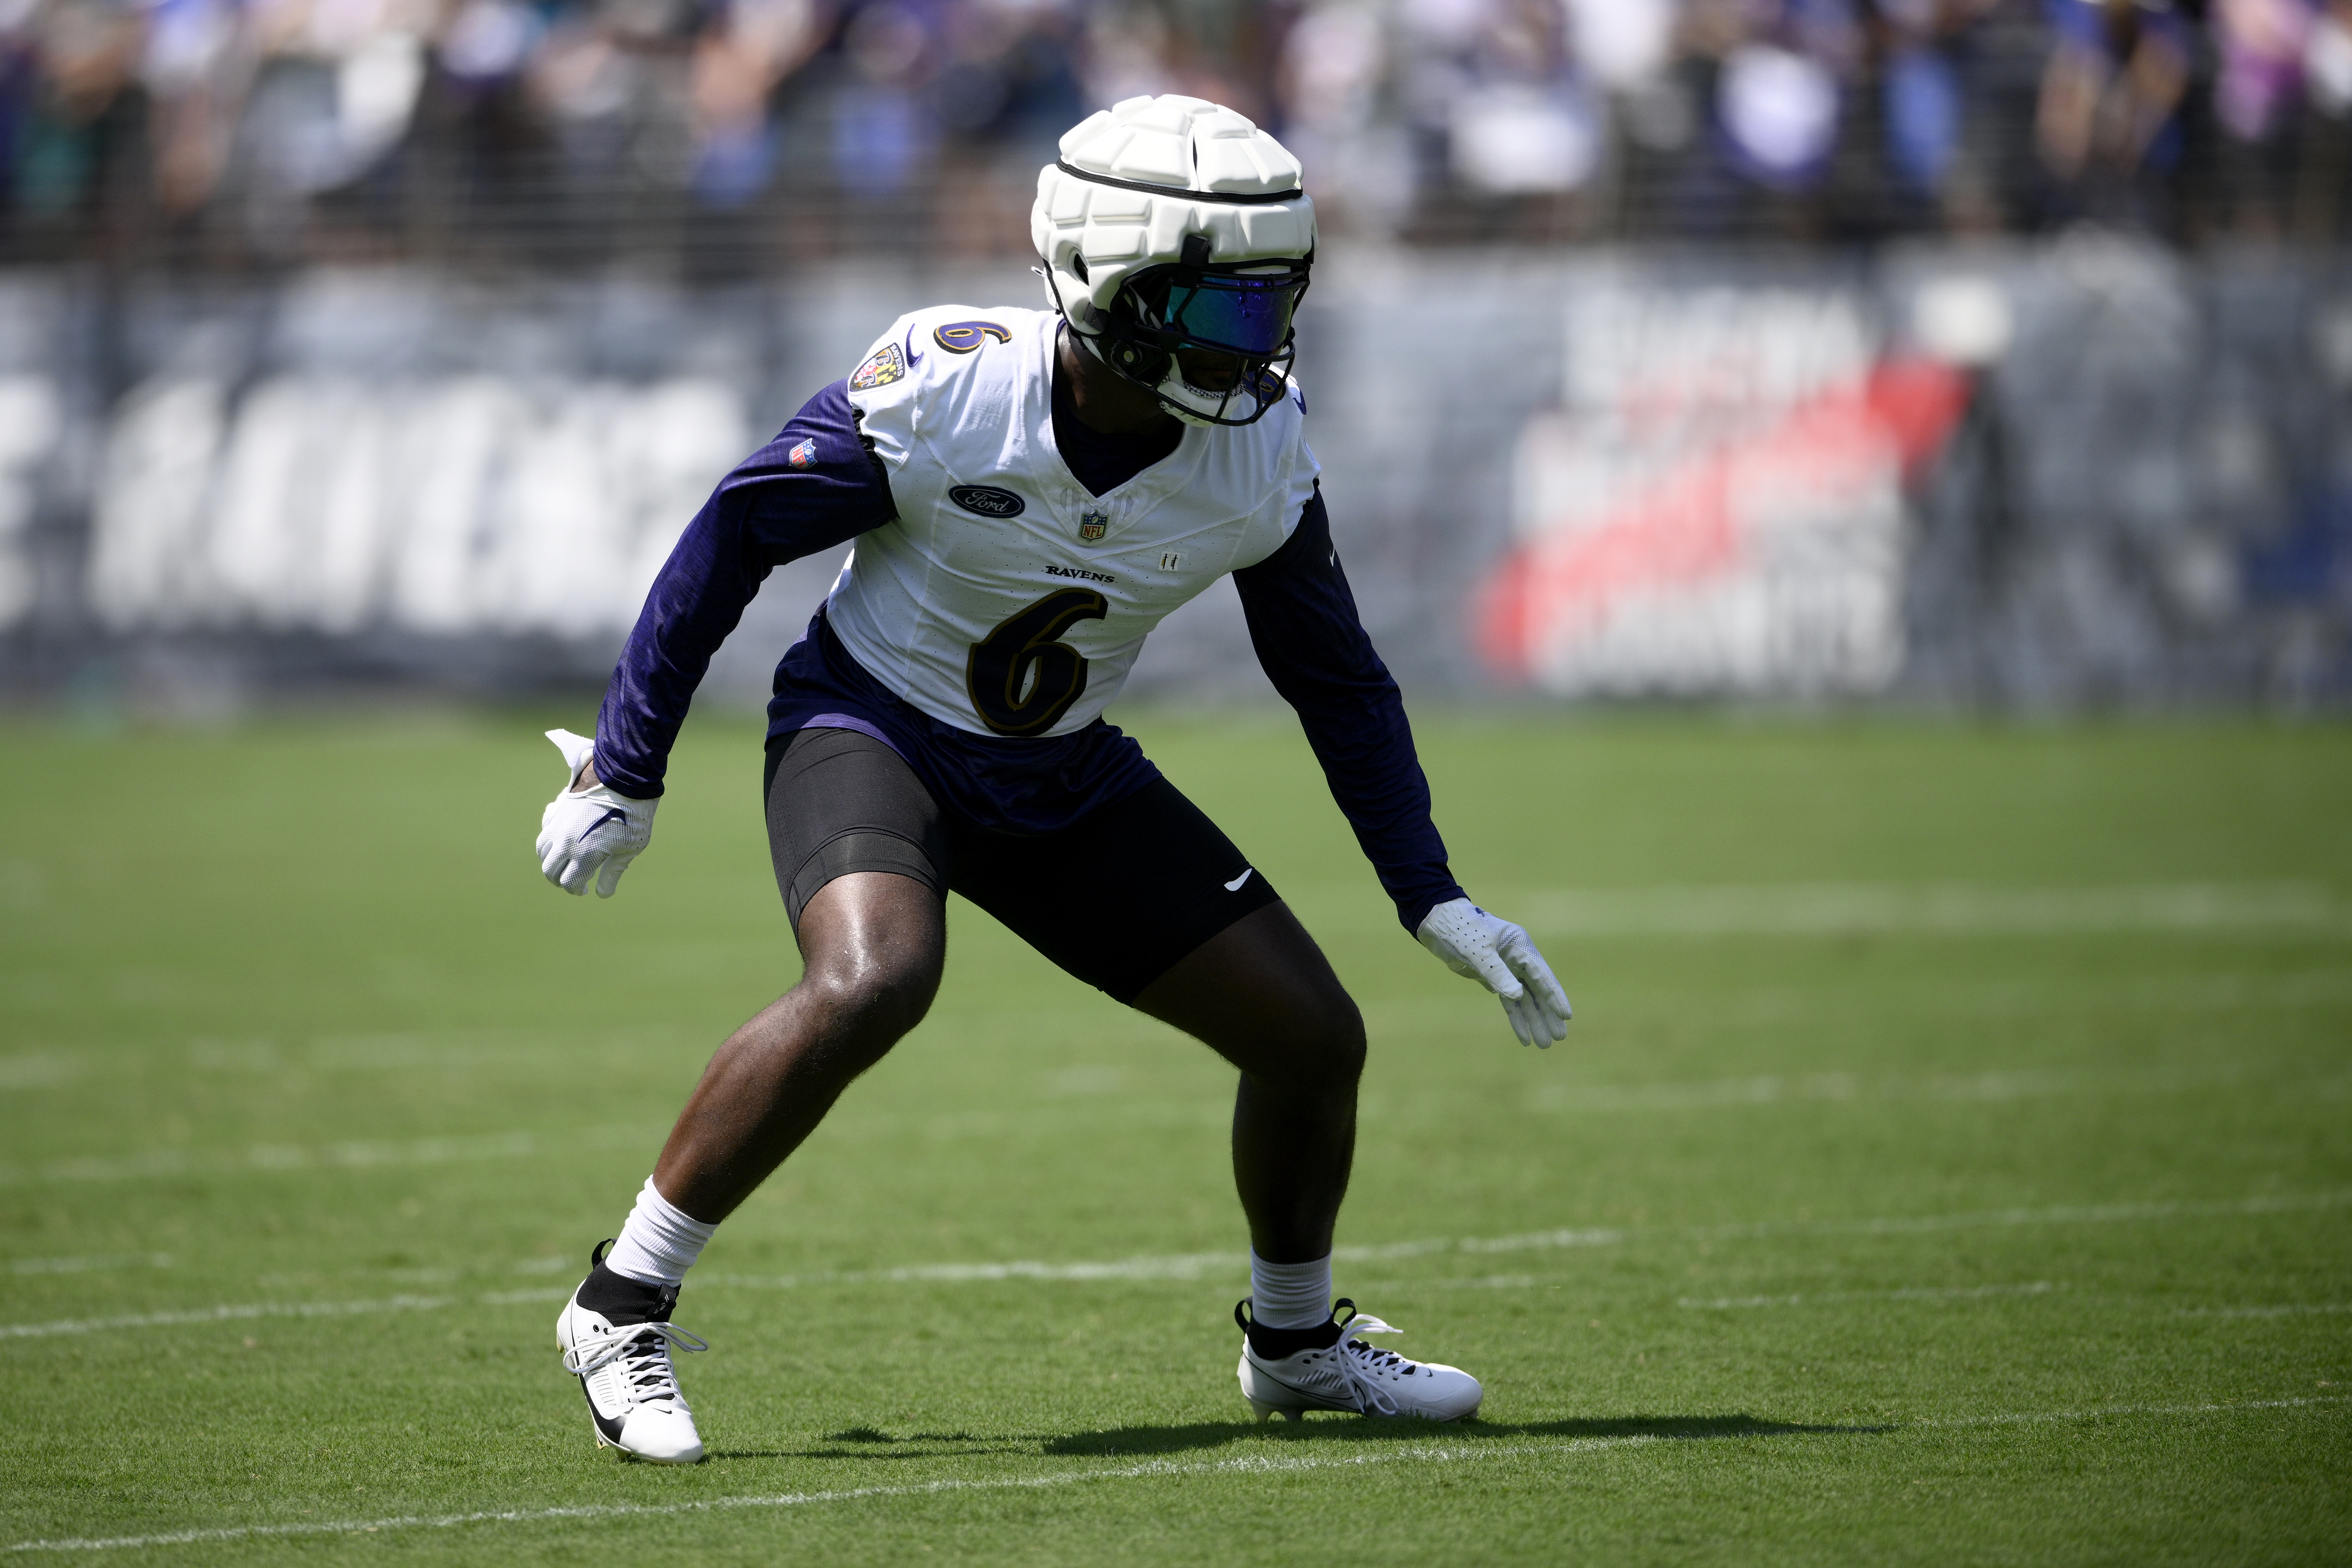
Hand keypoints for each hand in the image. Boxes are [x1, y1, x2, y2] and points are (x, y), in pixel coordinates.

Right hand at [536, 729, 655, 897]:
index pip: (568, 882)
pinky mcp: (557, 810)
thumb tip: (602, 894)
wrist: (623, 777)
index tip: (585, 890)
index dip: (576, 890)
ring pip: (542, 850)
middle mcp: (565, 842)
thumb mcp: (630, 847)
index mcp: (584, 855)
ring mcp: (558, 825)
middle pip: (550, 870)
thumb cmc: (633, 814)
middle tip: (572, 880)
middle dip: (559, 879)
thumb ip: (613, 872)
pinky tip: (560, 838)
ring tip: (564, 862)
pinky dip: (548, 838)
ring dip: (550, 860)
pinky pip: (545, 829)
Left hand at [1415, 897, 1571, 1047]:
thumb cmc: (1461, 932)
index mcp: (1520, 946)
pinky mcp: (1494, 978)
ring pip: (1525, 1000)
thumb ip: (1497, 973)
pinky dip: (1516, 1019)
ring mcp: (1507, 969)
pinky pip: (1509, 1003)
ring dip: (1534, 1021)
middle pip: (1537, 991)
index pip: (1541, 975)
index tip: (1566, 1015)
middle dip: (1548, 1015)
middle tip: (1559, 1038)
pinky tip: (1524, 1038)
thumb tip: (1517, 996)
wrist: (1439, 925)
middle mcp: (1518, 958)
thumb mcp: (1478, 952)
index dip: (1554, 996)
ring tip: (1544, 1044)